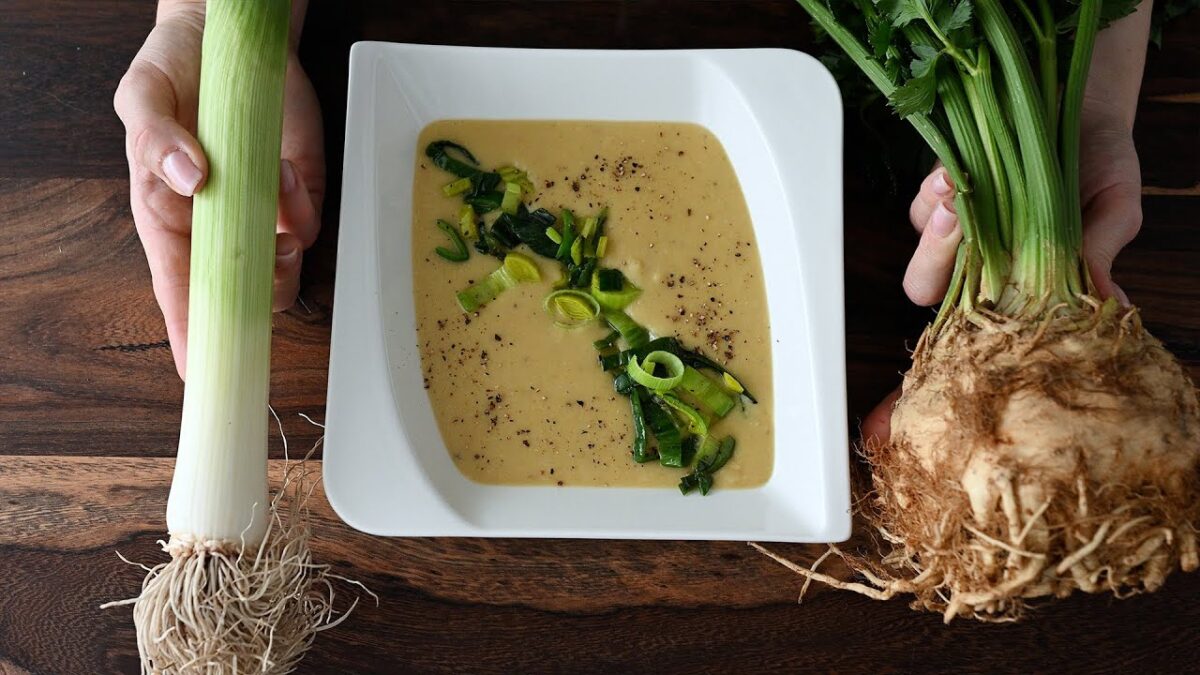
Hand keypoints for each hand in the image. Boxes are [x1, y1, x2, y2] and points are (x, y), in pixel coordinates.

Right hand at [114, 0, 323, 378]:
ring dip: (286, 244)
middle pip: (242, 295)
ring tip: (272, 183)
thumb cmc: (173, 74)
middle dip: (259, 287)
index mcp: (168, 217)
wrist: (226, 36)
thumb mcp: (143, 96)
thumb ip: (154, 137)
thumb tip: (188, 176)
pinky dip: (304, 204)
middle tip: (267, 245)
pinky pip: (310, 224)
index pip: (179, 292)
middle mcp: (217, 228)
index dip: (191, 335)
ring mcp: (261, 214)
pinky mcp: (297, 194)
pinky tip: (283, 167)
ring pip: (283, 269)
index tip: (202, 374)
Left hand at [869, 97, 1142, 445]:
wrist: (1082, 110)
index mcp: (1014, 288)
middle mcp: (975, 265)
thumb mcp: (1111, 212)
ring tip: (962, 191)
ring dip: (936, 226)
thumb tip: (1112, 311)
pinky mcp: (938, 188)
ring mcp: (953, 228)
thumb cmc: (1099, 171)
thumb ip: (1100, 256)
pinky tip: (960, 172)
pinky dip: (937, 191)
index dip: (935, 372)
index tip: (909, 400)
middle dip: (937, 265)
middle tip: (961, 226)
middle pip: (928, 293)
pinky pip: (922, 201)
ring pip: (920, 248)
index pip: (971, 340)